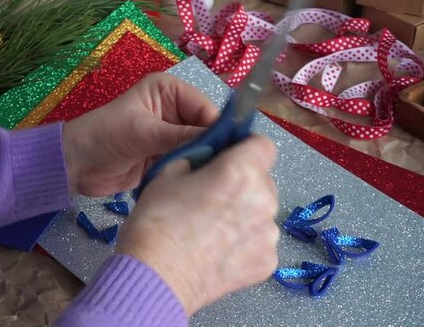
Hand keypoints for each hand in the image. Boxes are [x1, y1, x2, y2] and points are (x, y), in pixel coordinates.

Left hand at [62, 73, 217, 195]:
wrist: (76, 165)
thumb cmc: (105, 136)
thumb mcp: (144, 132)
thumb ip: (182, 137)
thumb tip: (219, 143)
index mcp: (169, 91)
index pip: (206, 108)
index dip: (218, 129)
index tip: (231, 152)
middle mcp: (174, 110)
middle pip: (207, 130)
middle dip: (213, 147)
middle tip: (226, 170)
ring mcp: (171, 135)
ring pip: (199, 148)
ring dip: (203, 162)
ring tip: (215, 179)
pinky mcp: (166, 157)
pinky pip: (187, 163)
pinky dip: (192, 172)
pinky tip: (200, 183)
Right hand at [115, 135, 278, 315]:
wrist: (155, 278)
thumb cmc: (157, 222)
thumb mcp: (167, 173)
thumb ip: (198, 159)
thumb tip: (208, 160)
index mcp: (241, 171)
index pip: (263, 144)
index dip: (246, 147)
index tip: (231, 156)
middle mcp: (264, 200)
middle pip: (263, 179)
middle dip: (243, 181)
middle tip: (212, 196)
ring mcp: (268, 235)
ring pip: (261, 211)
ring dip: (245, 212)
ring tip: (212, 228)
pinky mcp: (267, 263)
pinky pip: (259, 241)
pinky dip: (244, 242)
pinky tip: (217, 249)